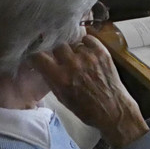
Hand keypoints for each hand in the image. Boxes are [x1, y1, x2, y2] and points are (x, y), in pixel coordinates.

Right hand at [32, 36, 147, 147]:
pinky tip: (87, 53)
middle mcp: (72, 64)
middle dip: (57, 52)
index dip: (37, 56)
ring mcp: (88, 56)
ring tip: (78, 59)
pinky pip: (88, 39)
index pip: (39, 56)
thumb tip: (42, 66)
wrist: (112, 109)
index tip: (39, 58)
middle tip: (62, 59)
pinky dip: (86, 44)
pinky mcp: (101, 52)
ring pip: (73, 43)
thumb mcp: (62, 98)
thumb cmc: (86, 108)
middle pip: (57, 46)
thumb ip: (51, 79)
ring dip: (73, 50)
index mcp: (60, 77)